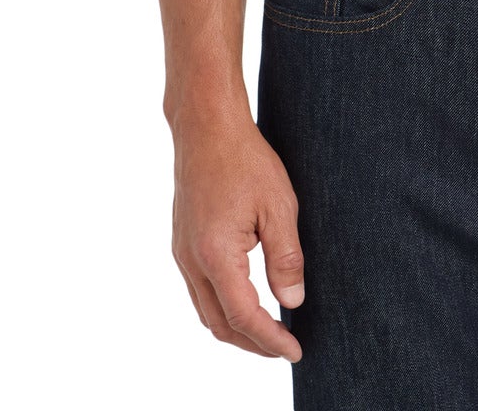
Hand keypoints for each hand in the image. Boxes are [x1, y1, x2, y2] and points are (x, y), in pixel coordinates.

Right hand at [170, 111, 305, 361]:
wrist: (206, 126)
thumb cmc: (244, 159)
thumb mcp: (278, 206)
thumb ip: (285, 258)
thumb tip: (292, 302)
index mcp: (216, 255)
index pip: (244, 316)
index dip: (270, 340)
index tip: (295, 351)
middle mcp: (192, 261)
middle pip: (220, 324)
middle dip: (253, 343)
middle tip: (285, 347)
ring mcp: (182, 253)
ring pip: (206, 310)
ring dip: (236, 328)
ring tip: (268, 331)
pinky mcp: (182, 242)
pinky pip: (199, 290)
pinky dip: (222, 306)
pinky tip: (244, 299)